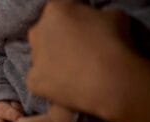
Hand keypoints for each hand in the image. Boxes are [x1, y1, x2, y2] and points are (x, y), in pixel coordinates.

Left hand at [27, 1, 130, 116]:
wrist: (108, 83)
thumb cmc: (114, 44)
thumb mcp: (115, 16)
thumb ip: (97, 16)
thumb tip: (95, 22)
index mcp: (55, 10)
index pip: (62, 7)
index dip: (75, 16)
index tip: (86, 25)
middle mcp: (37, 32)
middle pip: (46, 32)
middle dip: (59, 37)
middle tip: (78, 48)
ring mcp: (34, 59)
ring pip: (41, 56)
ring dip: (53, 59)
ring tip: (74, 69)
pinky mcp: (33, 82)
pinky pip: (40, 79)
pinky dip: (51, 81)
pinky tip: (68, 85)